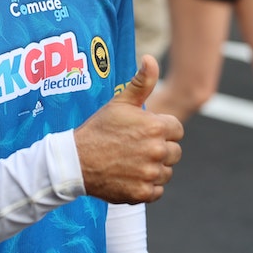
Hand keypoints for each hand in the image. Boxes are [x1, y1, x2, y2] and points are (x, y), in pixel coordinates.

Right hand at [74, 55, 182, 204]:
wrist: (75, 161)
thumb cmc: (98, 129)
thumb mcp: (119, 103)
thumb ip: (141, 82)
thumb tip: (150, 59)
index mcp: (155, 127)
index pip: (177, 130)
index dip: (162, 130)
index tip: (144, 132)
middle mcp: (156, 151)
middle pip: (175, 152)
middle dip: (160, 149)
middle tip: (136, 148)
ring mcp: (150, 174)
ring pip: (166, 172)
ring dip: (154, 168)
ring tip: (132, 162)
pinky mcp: (143, 193)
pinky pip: (157, 190)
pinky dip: (147, 186)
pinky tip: (130, 176)